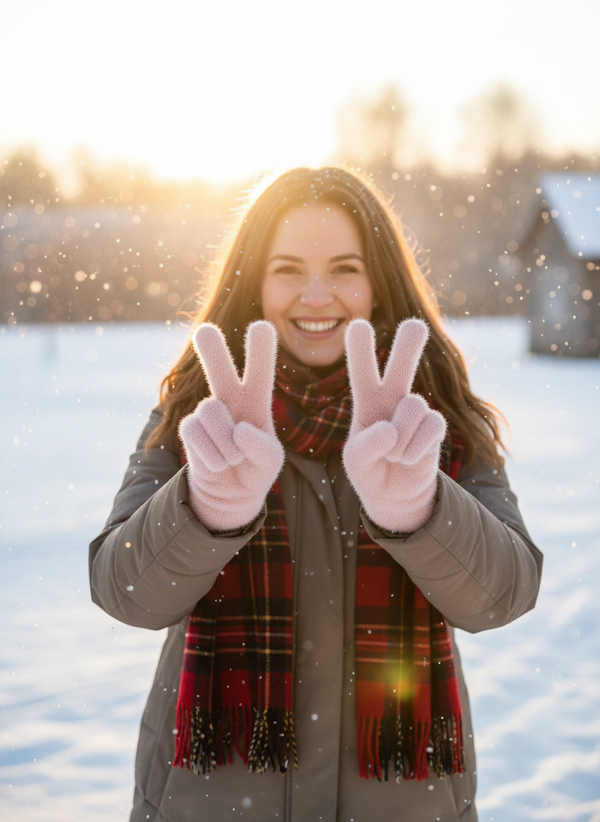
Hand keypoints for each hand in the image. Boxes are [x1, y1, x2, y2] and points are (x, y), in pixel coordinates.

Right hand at [179, 321, 283, 531]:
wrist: (230, 493)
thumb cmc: (255, 468)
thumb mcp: (270, 461)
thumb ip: (262, 447)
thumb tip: (239, 431)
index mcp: (256, 399)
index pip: (260, 371)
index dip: (260, 350)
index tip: (262, 326)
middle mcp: (230, 398)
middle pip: (220, 369)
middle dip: (213, 350)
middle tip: (204, 331)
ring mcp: (207, 412)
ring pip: (212, 411)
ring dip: (227, 443)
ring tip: (234, 458)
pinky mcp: (190, 428)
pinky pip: (196, 433)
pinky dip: (213, 455)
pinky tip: (220, 464)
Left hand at [343, 318, 445, 532]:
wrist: (395, 495)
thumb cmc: (370, 470)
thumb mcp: (356, 461)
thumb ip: (366, 445)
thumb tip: (391, 430)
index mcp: (366, 400)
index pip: (362, 371)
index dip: (360, 349)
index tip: (358, 324)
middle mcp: (392, 398)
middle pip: (401, 366)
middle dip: (408, 346)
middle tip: (415, 326)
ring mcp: (416, 411)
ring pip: (412, 406)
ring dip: (400, 438)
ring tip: (392, 455)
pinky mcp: (435, 426)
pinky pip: (430, 427)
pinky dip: (414, 449)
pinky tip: (407, 459)